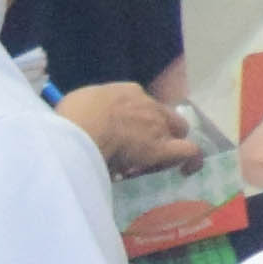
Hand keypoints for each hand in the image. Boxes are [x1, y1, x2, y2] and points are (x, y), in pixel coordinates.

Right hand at [60, 83, 201, 175]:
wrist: (81, 129)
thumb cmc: (72, 118)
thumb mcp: (79, 103)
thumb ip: (91, 109)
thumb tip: (88, 120)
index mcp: (127, 92)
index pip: (142, 104)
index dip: (138, 120)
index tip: (126, 134)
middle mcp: (148, 104)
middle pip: (165, 116)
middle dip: (160, 130)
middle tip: (142, 150)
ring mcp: (158, 125)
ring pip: (177, 132)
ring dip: (169, 145)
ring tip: (153, 164)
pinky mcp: (163, 148)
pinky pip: (188, 151)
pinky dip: (191, 160)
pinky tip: (187, 171)